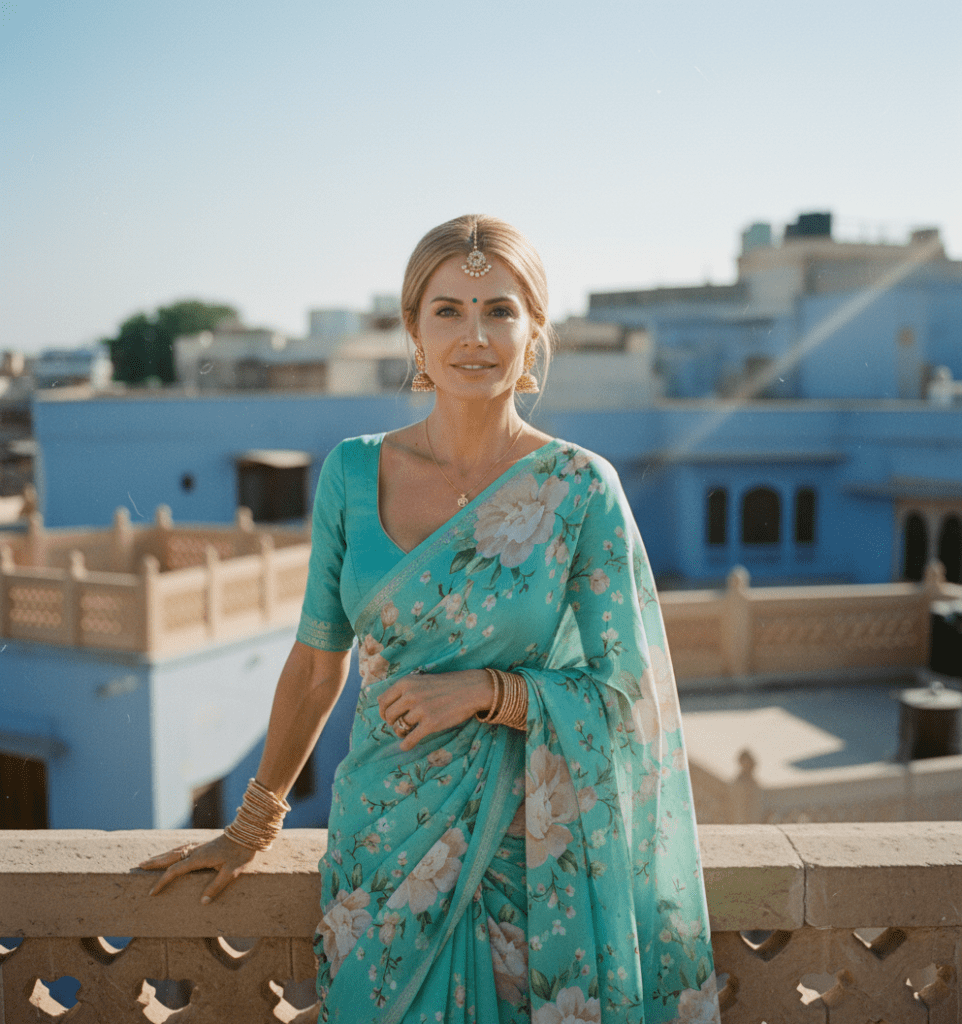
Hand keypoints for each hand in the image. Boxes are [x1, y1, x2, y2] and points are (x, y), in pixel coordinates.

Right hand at [138, 833, 257, 903]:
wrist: (249, 833)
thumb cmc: (241, 853)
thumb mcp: (231, 873)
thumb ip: (216, 887)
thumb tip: (201, 902)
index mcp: (199, 858)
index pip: (175, 871)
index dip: (162, 882)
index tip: (152, 892)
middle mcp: (196, 850)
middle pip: (171, 857)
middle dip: (155, 862)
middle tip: (139, 866)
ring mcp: (200, 846)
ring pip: (177, 850)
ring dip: (162, 855)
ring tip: (150, 860)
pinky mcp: (206, 844)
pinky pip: (184, 848)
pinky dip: (174, 851)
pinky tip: (174, 853)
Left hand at [378, 669, 493, 751]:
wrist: (470, 689)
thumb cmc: (446, 685)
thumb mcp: (421, 680)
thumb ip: (404, 690)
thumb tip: (382, 702)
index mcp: (406, 683)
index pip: (382, 700)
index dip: (383, 711)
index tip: (388, 716)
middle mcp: (410, 695)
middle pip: (388, 716)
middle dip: (392, 723)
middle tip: (399, 725)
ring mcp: (421, 710)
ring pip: (398, 727)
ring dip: (400, 733)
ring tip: (407, 732)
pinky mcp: (431, 723)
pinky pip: (410, 739)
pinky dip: (406, 744)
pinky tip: (406, 745)